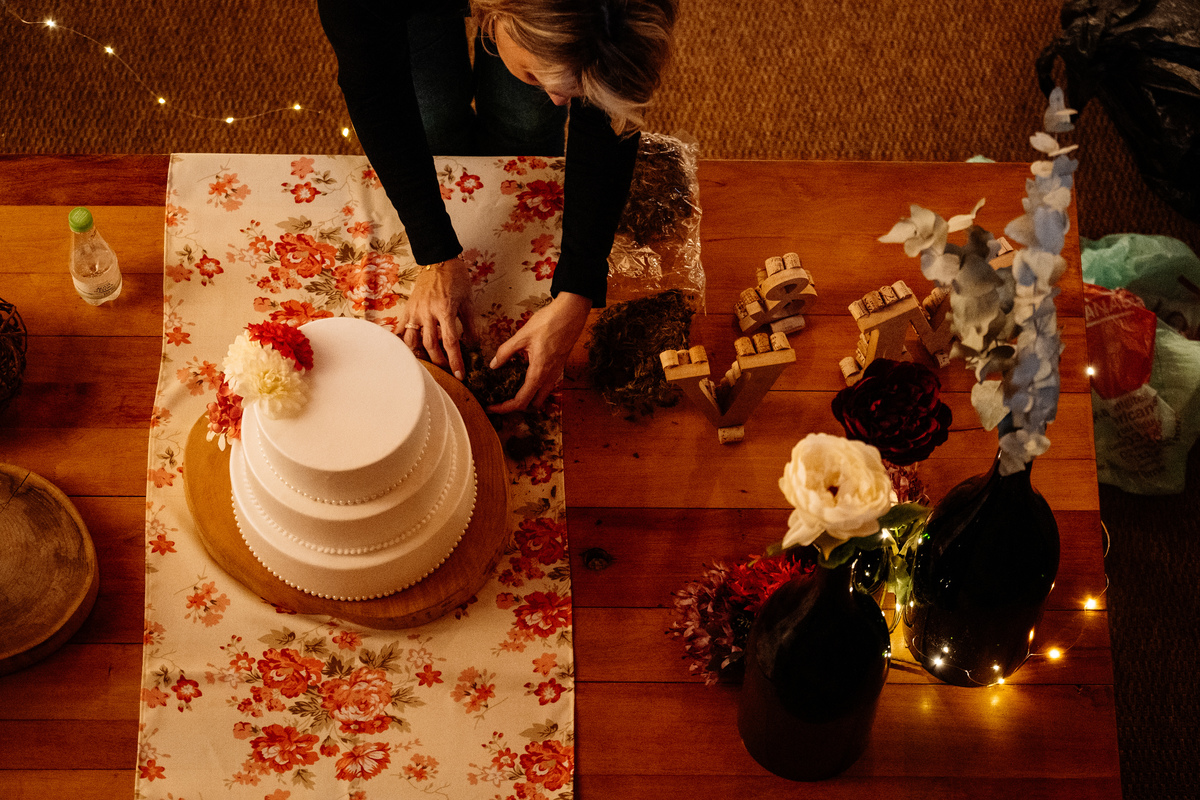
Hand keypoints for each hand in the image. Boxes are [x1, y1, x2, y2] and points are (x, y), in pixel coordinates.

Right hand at [399, 256, 476, 378]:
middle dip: (439, 361)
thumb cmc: (456, 278)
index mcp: (445, 310)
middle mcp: (427, 312)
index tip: (460, 374)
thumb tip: (474, 345)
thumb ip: (470, 325)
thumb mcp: (468, 301)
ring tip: (427, 363)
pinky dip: (402, 342)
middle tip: (446, 369)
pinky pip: (401, 329)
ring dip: (419, 355)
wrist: (438, 259)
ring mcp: (415, 311)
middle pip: (430, 345)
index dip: (455, 360)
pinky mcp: (407, 309)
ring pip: (412, 340)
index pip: (450, 342)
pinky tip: (406, 352)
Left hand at [487, 291, 591, 413]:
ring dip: (527, 398)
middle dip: (516, 406)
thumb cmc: (549, 322)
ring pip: (541, 396)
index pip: (521, 401)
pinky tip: (523, 375)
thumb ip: (505, 352)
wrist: (572, 313)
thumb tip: (494, 365)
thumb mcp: (522, 336)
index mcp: (538, 373)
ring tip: (509, 389)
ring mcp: (556, 373)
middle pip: (532, 404)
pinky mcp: (559, 367)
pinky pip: (546, 385)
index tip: (491, 407)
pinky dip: (534, 388)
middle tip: (500, 399)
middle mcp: (549, 378)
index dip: (504, 408)